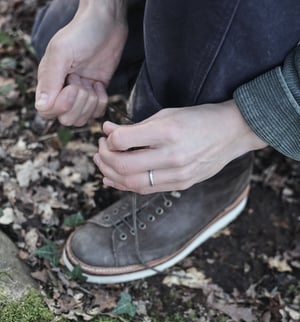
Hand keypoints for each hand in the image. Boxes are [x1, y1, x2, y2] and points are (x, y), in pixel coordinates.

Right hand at [35, 0, 127, 125]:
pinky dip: (101, 101)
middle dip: (79, 103)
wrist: (106, 24)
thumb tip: (42, 106)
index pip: (47, 111)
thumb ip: (50, 80)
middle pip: (67, 120)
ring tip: (90, 81)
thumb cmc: (81, 33)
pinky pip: (97, 113)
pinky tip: (99, 84)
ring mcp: (80, 95)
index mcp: (48, 82)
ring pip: (82, 119)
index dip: (61, 106)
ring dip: (91, 102)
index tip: (72, 85)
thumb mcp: (61, 53)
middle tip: (82, 80)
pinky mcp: (95, 95)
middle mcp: (62, 92)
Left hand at [94, 100, 266, 193]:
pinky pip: (146, 190)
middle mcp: (172, 156)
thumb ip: (136, 126)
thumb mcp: (167, 114)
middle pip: (123, 166)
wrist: (232, 133)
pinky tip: (115, 179)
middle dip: (104, 158)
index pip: (123, 141)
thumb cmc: (199, 119)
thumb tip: (108, 130)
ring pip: (132, 183)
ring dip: (111, 174)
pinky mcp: (181, 185)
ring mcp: (178, 175)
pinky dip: (126, 185)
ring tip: (103, 163)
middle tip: (100, 149)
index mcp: (168, 132)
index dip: (109, 139)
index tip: (107, 134)